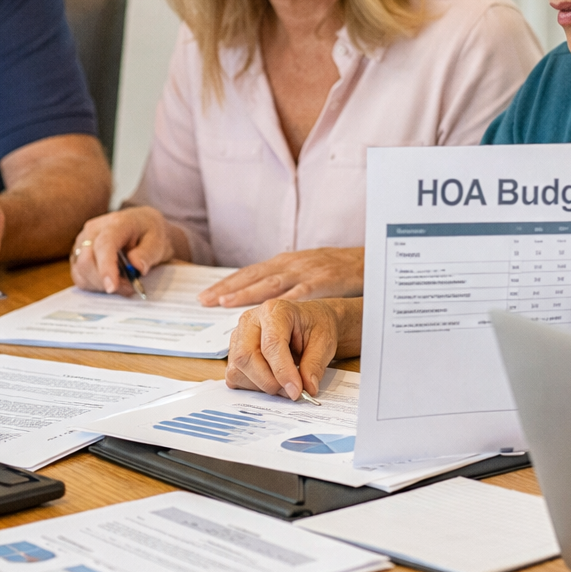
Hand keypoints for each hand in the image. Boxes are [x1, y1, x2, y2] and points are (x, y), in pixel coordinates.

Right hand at [69, 206, 175, 294]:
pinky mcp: (78, 255)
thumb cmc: (149, 233)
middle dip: (106, 281)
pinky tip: (110, 280)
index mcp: (116, 223)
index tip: (112, 287)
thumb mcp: (158, 241)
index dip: (106, 267)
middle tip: (130, 286)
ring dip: (100, 284)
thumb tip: (136, 266)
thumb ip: (147, 254)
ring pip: (81, 271)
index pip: (104, 245)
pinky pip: (79, 276)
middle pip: (87, 261)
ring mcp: (82, 242)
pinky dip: (94, 284)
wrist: (142, 226)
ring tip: (123, 282)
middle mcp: (93, 230)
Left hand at [197, 247, 362, 306]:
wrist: (366, 262)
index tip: (204, 296)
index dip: (226, 284)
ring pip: (271, 283)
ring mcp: (305, 272)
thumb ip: (284, 284)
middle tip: (204, 299)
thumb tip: (260, 303)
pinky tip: (268, 309)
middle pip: (253, 276)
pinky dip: (282, 301)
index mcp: (284, 263)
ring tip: (225, 302)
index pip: (249, 274)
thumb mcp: (304, 272)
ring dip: (246, 292)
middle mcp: (290, 265)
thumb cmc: (334, 270)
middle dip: (227, 288)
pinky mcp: (322, 281)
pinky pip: (300, 293)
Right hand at [225, 297, 362, 399]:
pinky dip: (252, 385)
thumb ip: (314, 365)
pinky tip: (271, 380)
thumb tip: (307, 388)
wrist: (309, 322)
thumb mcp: (324, 342)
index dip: (283, 371)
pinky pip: (235, 376)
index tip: (296, 391)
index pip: (271, 344)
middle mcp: (250, 320)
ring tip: (284, 384)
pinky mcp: (234, 351)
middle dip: (269, 381)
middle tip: (291, 392)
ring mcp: (238, 335)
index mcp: (274, 311)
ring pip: (238, 369)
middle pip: (246, 357)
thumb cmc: (314, 326)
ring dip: (261, 385)